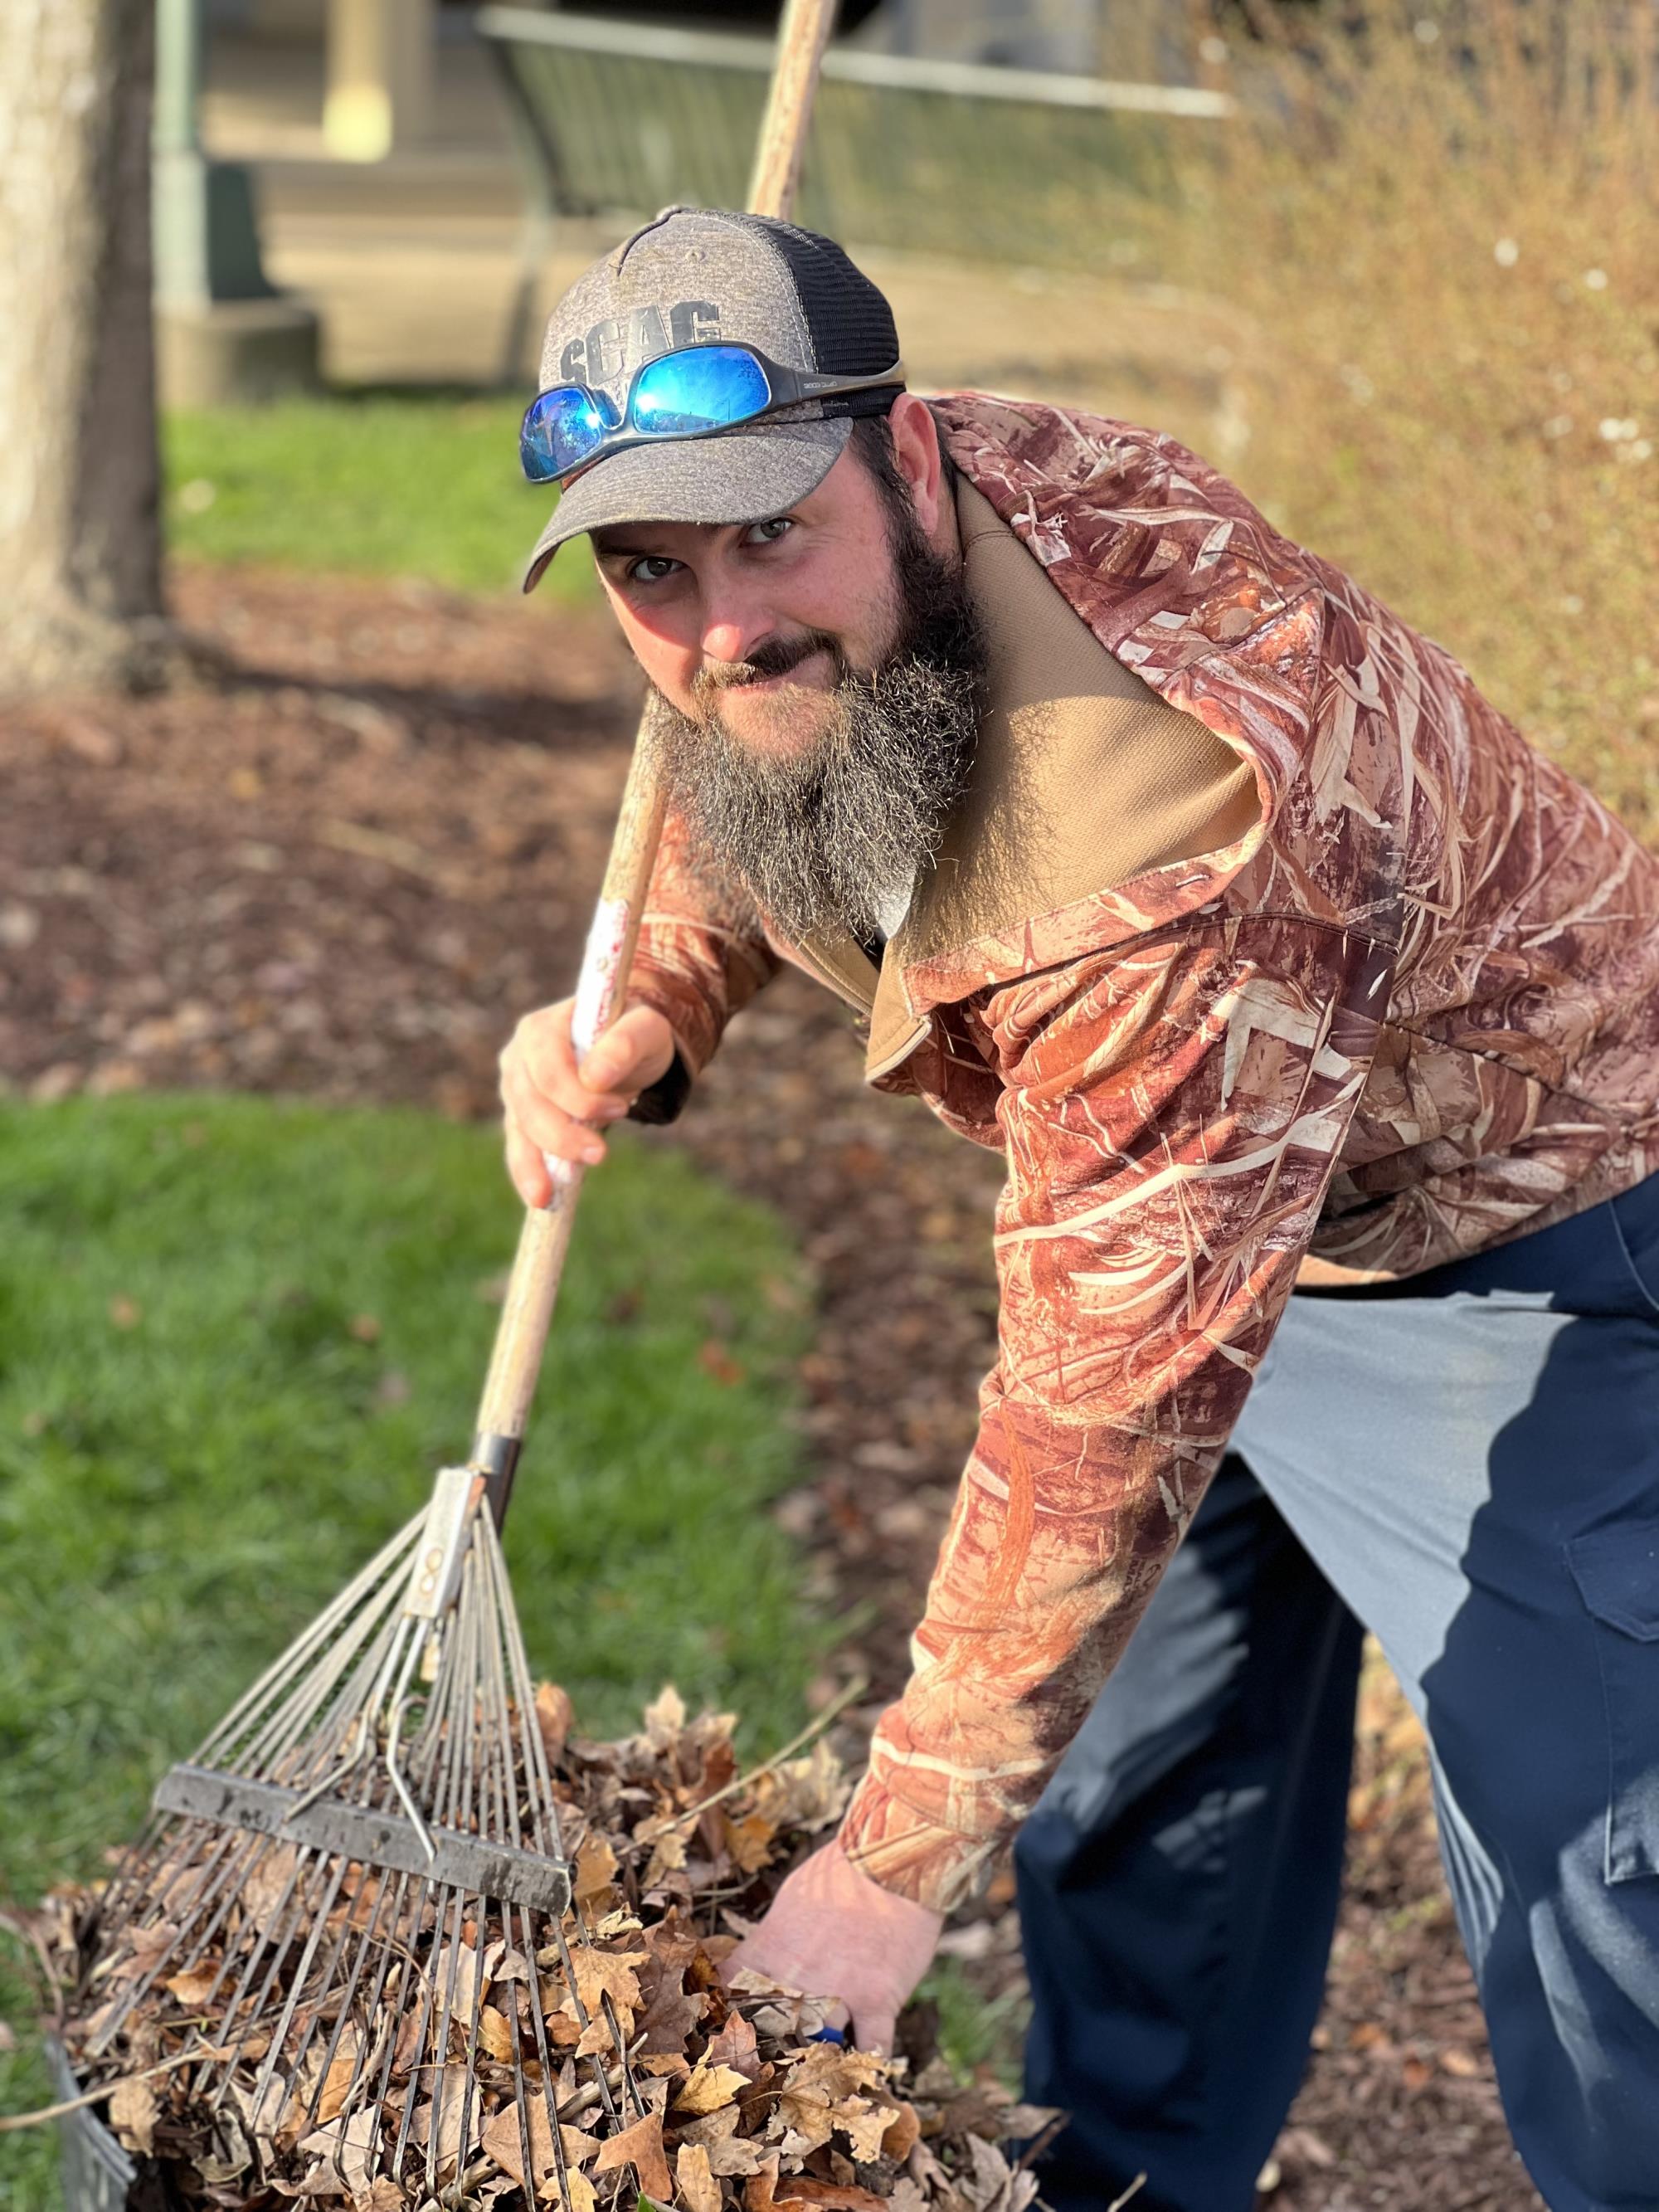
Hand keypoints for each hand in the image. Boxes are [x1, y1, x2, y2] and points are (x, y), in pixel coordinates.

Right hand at [499, 997, 676, 1206]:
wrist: (628, 1050)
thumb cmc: (636, 1035)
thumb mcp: (646, 1029)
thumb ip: (625, 1043)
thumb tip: (596, 1077)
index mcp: (543, 1028)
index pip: (548, 1067)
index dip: (577, 1095)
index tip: (621, 1110)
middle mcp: (519, 1056)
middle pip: (528, 1102)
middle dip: (561, 1134)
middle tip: (600, 1155)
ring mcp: (516, 1088)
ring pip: (520, 1129)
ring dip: (538, 1162)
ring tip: (552, 1195)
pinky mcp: (521, 1117)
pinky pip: (520, 1148)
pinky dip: (528, 1173)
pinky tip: (540, 1199)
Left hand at [725, 1837, 943, 2053]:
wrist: (892, 1860)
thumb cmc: (841, 1871)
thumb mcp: (793, 1896)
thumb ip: (776, 1935)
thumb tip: (765, 1956)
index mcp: (771, 1948)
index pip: (732, 1992)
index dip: (730, 2012)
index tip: (734, 2022)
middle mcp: (797, 1977)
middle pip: (772, 2031)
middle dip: (775, 2043)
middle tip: (783, 2050)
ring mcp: (839, 1993)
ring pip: (819, 2048)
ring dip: (821, 2054)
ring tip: (824, 2061)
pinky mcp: (878, 2000)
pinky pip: (872, 2049)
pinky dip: (870, 2059)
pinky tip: (868, 2060)